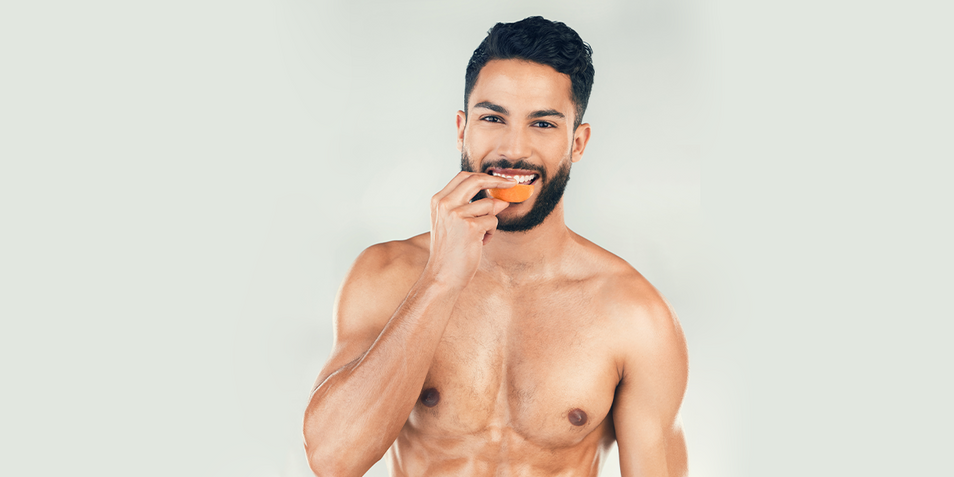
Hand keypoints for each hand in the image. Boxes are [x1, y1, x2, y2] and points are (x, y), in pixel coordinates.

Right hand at [425, 171, 513, 287]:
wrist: (443, 275)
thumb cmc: (450, 251)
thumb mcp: (453, 223)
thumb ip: (471, 207)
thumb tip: (500, 199)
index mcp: (438, 201)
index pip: (463, 177)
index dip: (483, 175)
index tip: (498, 179)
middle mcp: (445, 204)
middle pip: (476, 180)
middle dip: (497, 181)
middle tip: (512, 184)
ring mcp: (457, 214)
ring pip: (489, 205)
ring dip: (490, 221)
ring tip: (480, 236)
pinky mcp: (470, 227)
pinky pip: (493, 221)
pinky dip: (490, 233)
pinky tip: (479, 243)